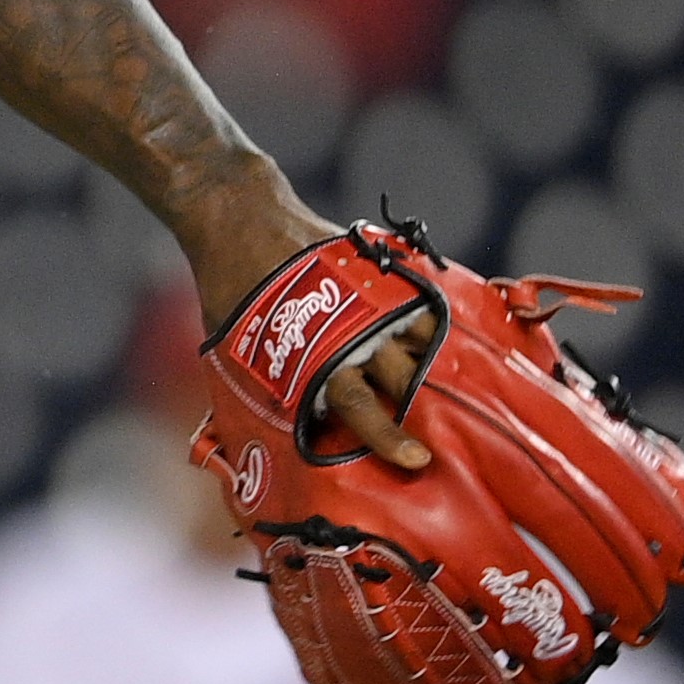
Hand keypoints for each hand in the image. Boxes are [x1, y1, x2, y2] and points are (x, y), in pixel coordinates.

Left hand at [188, 200, 434, 473]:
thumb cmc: (233, 297)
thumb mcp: (235, 355)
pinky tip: (442, 337)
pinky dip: (432, 322)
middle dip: (424, 405)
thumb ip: (256, 398)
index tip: (417, 461)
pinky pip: (420, 302)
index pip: (359, 409)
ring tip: (449, 381)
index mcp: (313, 362)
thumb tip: (249, 449)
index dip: (389, 438)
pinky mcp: (381, 271)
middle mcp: (349, 333)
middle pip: (401, 379)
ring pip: (422, 341)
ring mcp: (370, 300)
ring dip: (434, 362)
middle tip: (447, 429)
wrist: (244, 223)